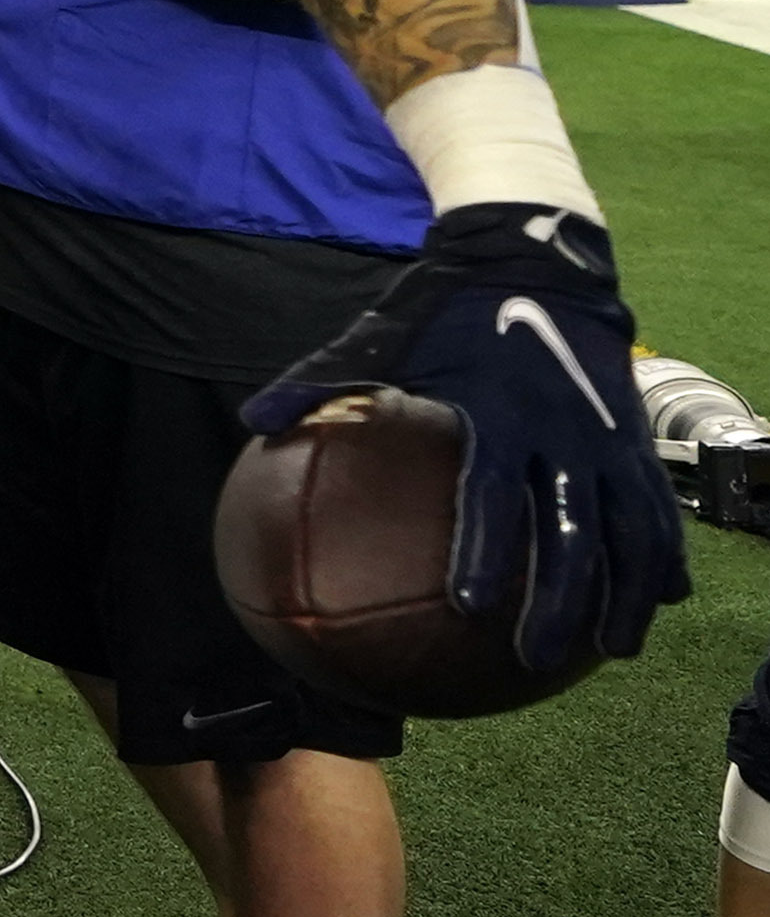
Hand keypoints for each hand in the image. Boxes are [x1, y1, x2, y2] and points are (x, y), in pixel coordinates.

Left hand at [245, 204, 687, 670]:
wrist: (540, 259)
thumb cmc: (449, 309)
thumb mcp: (382, 334)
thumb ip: (320, 379)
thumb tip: (253, 420)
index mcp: (500, 411)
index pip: (493, 493)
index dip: (484, 550)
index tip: (469, 605)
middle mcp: (565, 430)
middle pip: (572, 532)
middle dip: (559, 599)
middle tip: (535, 657)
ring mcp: (609, 437)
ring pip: (631, 530)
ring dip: (626, 592)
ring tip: (615, 649)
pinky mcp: (635, 438)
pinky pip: (658, 506)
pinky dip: (664, 552)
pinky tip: (663, 601)